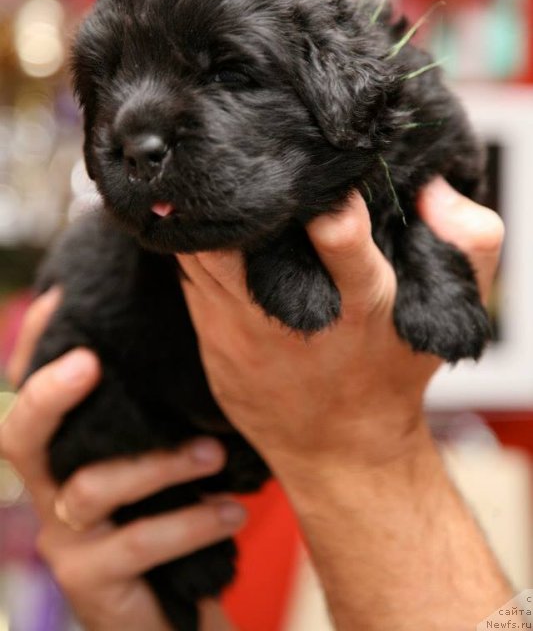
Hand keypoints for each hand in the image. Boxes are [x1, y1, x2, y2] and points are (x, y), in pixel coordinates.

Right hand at [1, 294, 240, 630]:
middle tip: (90, 361)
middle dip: (47, 394)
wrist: (178, 613)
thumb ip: (158, 416)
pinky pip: (138, 544)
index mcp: (65, 456)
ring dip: (159, 464)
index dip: (34, 345)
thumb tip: (191, 339)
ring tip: (217, 455)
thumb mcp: (164, 463)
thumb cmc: (174, 520)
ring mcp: (66, 542)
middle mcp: (50, 494)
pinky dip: (190, 522)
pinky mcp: (92, 584)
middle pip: (20, 437)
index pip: (30, 393)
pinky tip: (233, 512)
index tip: (59, 296)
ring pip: (90, 488)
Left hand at [176, 177, 503, 477]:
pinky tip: (201, 228)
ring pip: (204, 252)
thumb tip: (433, 190)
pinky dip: (192, 247)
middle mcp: (294, 314)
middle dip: (241, 199)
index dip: (325, 198)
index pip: (341, 238)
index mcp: (360, 300)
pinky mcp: (213, 339)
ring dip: (209, 218)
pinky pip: (189, 278)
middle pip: (246, 239)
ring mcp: (243, 329)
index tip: (312, 169)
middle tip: (239, 164)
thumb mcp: (448, 315)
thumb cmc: (393, 373)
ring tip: (217, 186)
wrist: (341, 450)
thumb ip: (470, 246)